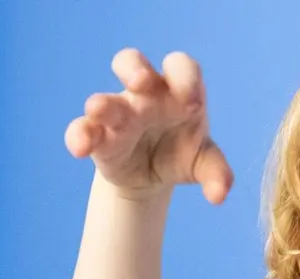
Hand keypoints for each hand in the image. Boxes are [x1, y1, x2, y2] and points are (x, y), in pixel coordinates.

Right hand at [65, 49, 231, 203]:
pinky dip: (80, 135)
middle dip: (135, 69)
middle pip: (132, 62)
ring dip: (102, 103)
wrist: (153, 176)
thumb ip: (218, 175)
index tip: (192, 104)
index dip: (185, 77)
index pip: (180, 67)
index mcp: (178, 92)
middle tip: (142, 83)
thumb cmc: (183, 154)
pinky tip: (81, 148)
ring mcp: (120, 113)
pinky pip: (84, 129)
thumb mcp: (206, 164)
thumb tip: (219, 196)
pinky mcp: (100, 137)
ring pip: (105, 98)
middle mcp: (145, 96)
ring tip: (99, 110)